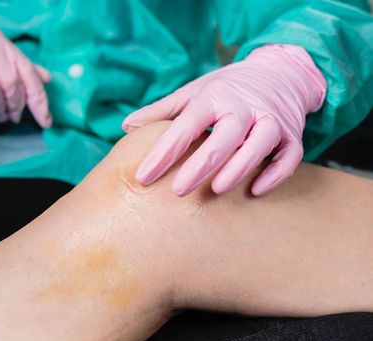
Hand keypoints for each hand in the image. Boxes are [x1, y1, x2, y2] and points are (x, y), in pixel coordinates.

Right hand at [0, 26, 51, 126]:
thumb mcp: (4, 53)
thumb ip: (26, 66)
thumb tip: (48, 79)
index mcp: (8, 48)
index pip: (31, 77)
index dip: (40, 102)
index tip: (46, 121)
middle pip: (13, 89)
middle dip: (17, 108)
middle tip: (15, 118)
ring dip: (0, 110)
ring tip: (0, 116)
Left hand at [122, 44, 325, 195]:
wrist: (279, 72)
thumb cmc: (226, 89)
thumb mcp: (193, 93)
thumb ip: (162, 111)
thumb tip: (126, 127)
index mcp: (214, 96)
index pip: (186, 124)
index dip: (164, 152)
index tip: (143, 177)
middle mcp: (244, 106)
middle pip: (224, 135)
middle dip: (201, 164)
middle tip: (178, 190)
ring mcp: (271, 119)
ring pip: (259, 144)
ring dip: (240, 167)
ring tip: (216, 190)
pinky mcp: (292, 134)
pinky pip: (289, 156)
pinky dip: (276, 173)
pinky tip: (256, 191)